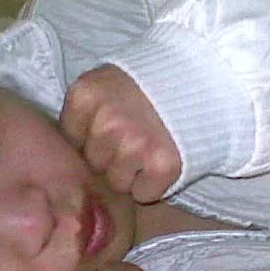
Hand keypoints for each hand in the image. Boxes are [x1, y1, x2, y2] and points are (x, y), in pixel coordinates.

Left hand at [61, 65, 181, 202]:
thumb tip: (66, 157)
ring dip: (133, 172)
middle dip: (112, 156)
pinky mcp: (162, 165)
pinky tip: (162, 158)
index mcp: (85, 97)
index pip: (71, 141)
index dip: (91, 139)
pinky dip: (155, 184)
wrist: (202, 77)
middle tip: (135, 134)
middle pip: (94, 164)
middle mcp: (106, 122)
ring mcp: (135, 144)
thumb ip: (84, 113)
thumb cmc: (149, 84)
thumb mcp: (106, 83)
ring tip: (150, 145)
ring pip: (118, 182)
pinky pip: (144, 194)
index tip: (111, 128)